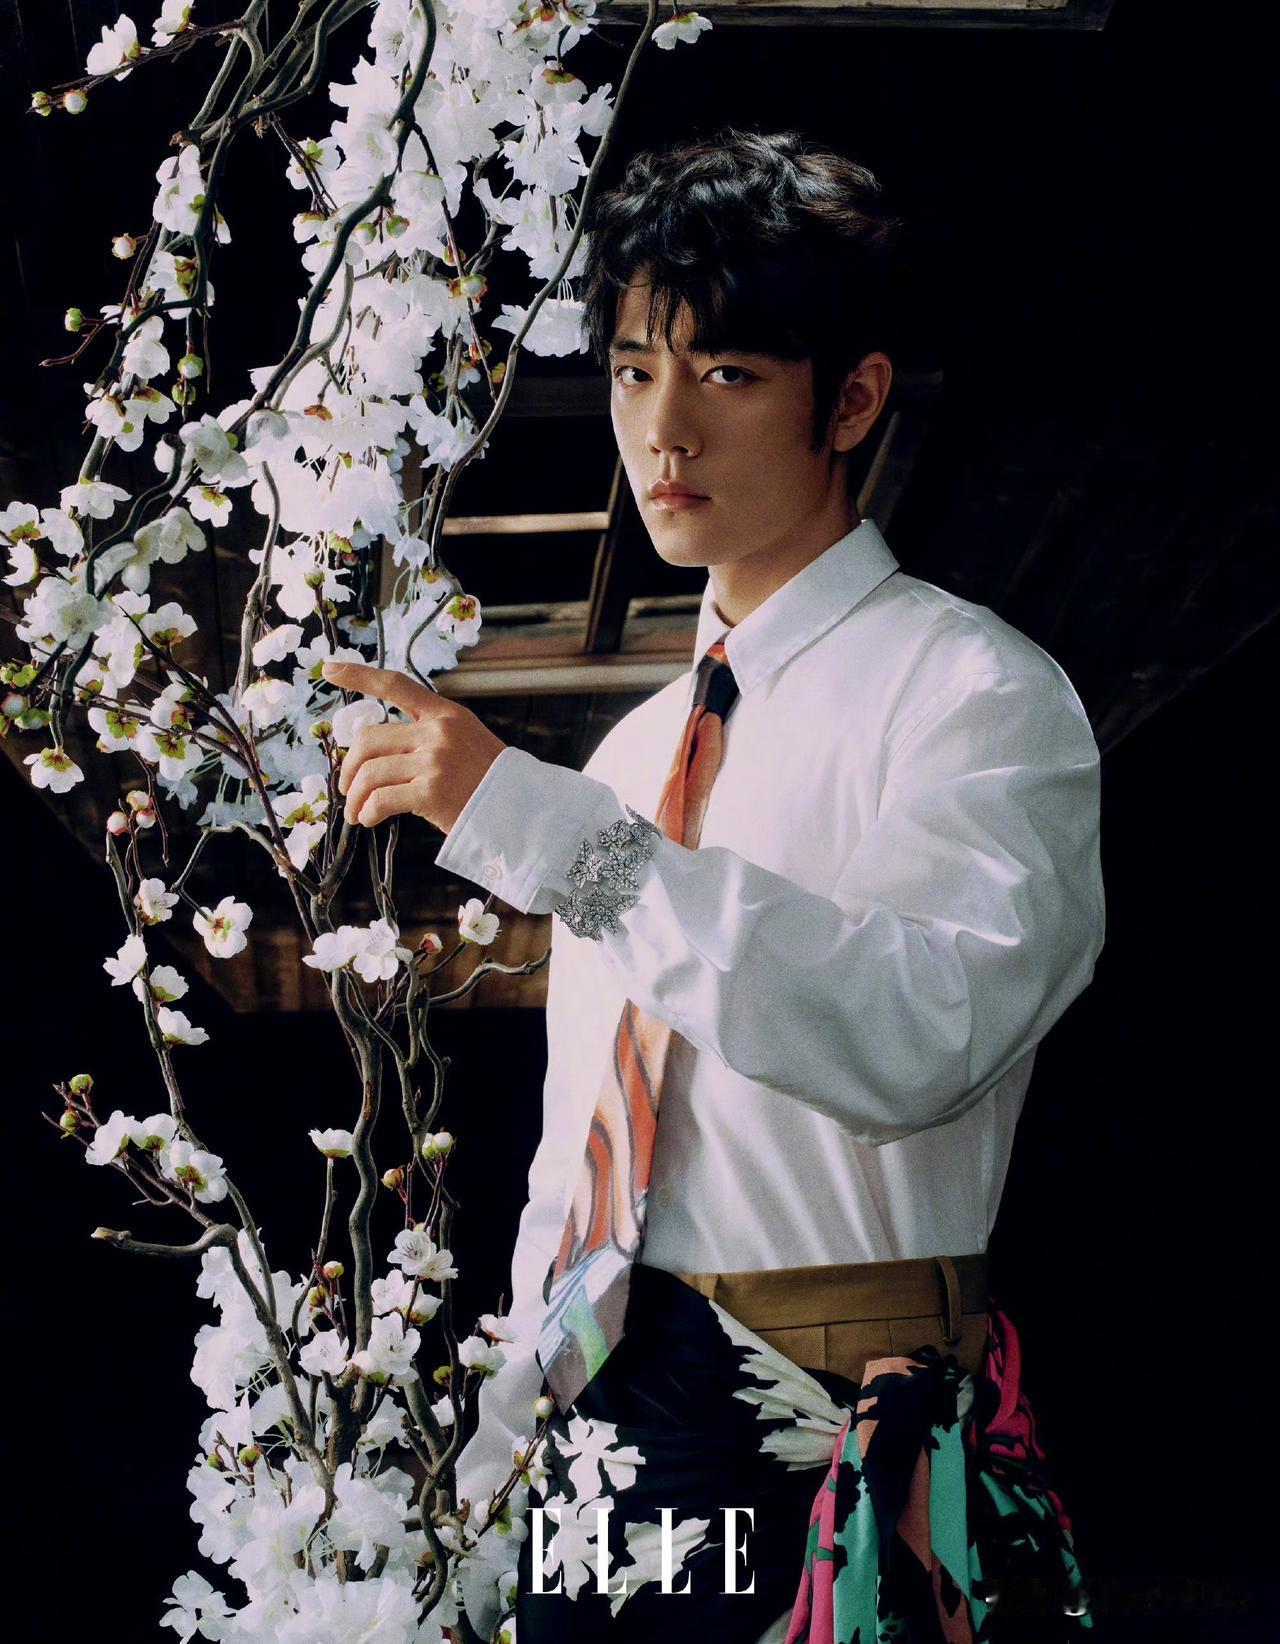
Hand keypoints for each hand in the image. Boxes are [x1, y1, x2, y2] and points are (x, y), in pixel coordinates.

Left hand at [321, 659, 507, 834]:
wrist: (519, 808)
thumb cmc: (487, 779)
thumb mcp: (465, 739)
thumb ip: (427, 735)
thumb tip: (377, 751)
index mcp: (444, 714)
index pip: (395, 685)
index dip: (359, 675)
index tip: (330, 669)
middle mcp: (437, 732)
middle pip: (368, 739)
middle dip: (349, 766)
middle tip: (348, 787)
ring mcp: (434, 761)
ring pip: (369, 772)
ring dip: (355, 796)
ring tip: (356, 811)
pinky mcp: (430, 792)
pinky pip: (381, 799)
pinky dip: (368, 812)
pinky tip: (369, 819)